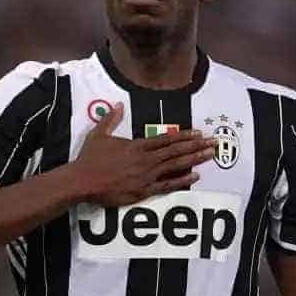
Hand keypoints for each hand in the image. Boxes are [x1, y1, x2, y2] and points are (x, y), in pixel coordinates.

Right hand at [72, 102, 215, 206]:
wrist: (82, 181)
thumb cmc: (90, 158)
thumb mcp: (98, 134)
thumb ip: (111, 119)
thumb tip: (117, 105)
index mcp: (137, 145)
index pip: (165, 139)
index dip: (183, 135)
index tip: (198, 132)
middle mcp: (145, 159)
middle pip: (176, 151)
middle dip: (196, 146)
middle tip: (214, 142)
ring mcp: (146, 175)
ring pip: (175, 166)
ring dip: (194, 159)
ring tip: (210, 155)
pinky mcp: (143, 190)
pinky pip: (167, 185)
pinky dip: (182, 180)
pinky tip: (195, 176)